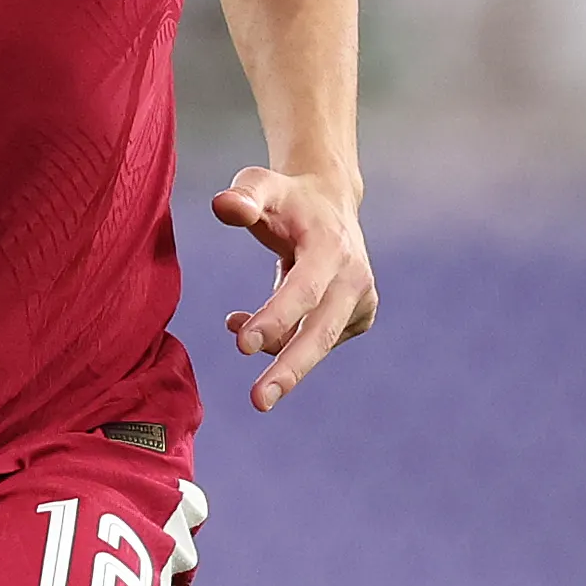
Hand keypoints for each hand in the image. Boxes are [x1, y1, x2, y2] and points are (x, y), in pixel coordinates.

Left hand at [210, 165, 374, 413]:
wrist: (331, 203)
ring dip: (276, 350)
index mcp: (331, 247)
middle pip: (321, 333)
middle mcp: (354, 276)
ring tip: (238, 329)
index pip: (304, 290)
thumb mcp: (261, 184)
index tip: (243, 345)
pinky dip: (285, 341)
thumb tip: (223, 206)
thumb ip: (243, 196)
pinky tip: (262, 324)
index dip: (276, 318)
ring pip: (316, 342)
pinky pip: (316, 341)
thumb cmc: (287, 198)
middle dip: (289, 370)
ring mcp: (361, 300)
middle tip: (258, 401)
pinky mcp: (360, 317)